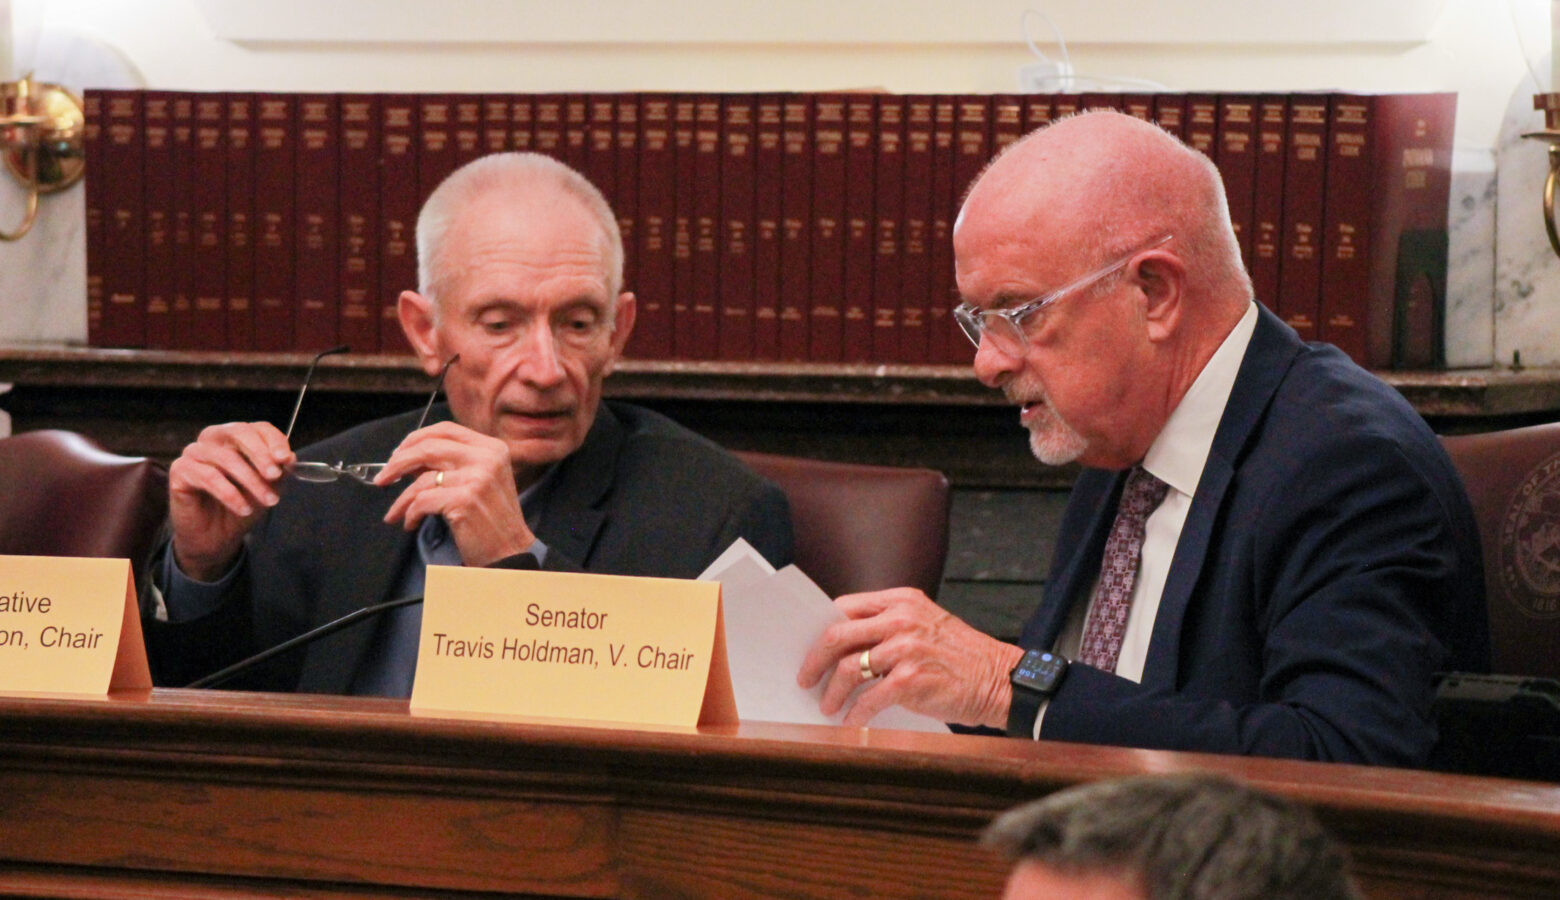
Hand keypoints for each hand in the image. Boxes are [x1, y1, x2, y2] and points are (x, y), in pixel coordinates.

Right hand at [167, 421, 293, 580]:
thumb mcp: (268, 488)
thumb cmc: (242, 505)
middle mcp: (213, 439)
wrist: (216, 536)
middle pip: (238, 433)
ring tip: (268, 501)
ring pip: (225, 457)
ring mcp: (194, 453)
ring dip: (250, 481)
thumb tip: (289, 457)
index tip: (286, 459)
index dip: (274, 440)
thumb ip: (278, 471)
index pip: (257, 428)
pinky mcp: (179, 471)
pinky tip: (243, 509)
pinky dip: (230, 494)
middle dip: (261, 455)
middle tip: (276, 476)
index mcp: (236, 438)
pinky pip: (208, 477)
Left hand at [375, 421, 536, 567]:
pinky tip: (411, 523)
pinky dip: (410, 514)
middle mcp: (487, 458)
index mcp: (491, 448)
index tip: (397, 453)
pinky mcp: (464, 500)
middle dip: (398, 463)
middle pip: (428, 448)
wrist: (510, 552)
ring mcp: (477, 478)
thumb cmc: (491, 518)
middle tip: (383, 478)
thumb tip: (409, 459)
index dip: (416, 438)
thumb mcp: (480, 481)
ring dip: (401, 498)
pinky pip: (422, 501)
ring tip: (395, 513)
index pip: (445, 430)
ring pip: (421, 479)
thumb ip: (451, 465)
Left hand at [796, 587, 1025, 728]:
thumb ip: (889, 627)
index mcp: (901, 601)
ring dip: (831, 692)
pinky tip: (851, 722)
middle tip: (805, 679)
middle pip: (837, 634)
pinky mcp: (910, 680)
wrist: (1001, 679)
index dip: (822, 629)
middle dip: (814, 660)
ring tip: (827, 706)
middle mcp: (901, 619)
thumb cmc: (962, 657)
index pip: (845, 607)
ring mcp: (906, 648)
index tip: (811, 649)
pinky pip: (868, 699)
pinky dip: (854, 714)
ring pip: (847, 668)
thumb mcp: (926, 625)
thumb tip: (845, 648)